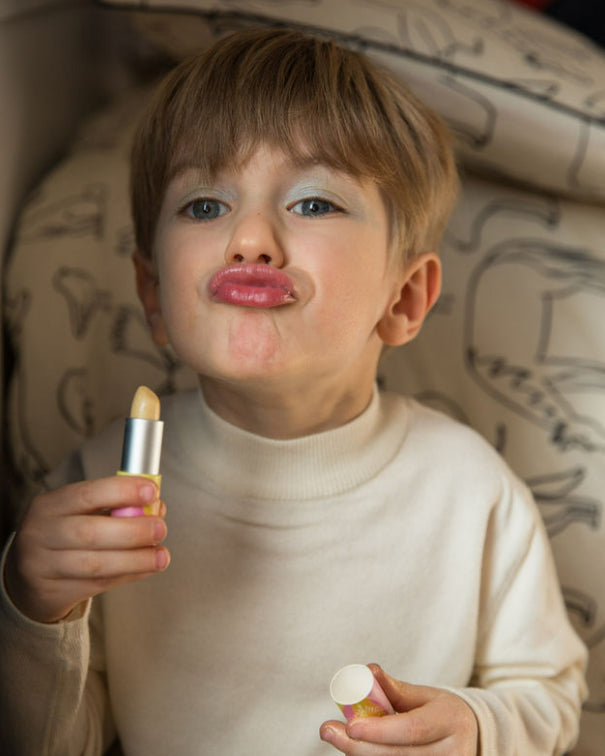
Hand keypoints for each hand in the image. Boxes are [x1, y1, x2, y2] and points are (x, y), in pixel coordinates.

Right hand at [4, 477, 169, 622]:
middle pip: (91, 532)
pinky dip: (128, 575)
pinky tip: (146, 567)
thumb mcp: (79, 513)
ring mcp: (43, 566)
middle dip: (134, 530)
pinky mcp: (53, 592)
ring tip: (161, 556)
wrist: (28, 578)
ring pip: (97, 564)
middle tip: (160, 529)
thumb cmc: (64, 536)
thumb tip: (155, 506)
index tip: (152, 491)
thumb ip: (115, 507)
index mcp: (50, 505)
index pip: (87, 494)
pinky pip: (99, 584)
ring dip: (136, 559)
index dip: (122, 491)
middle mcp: (42, 533)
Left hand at [320, 664, 477, 754]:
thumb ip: (395, 689)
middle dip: (358, 746)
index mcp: (452, 722)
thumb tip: (368, 671)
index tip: (351, 724)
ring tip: (340, 736)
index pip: (412, 729)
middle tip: (328, 730)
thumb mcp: (424, 695)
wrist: (470, 740)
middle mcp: (453, 753)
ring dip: (362, 753)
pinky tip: (359, 749)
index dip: (380, 730)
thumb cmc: (441, 714)